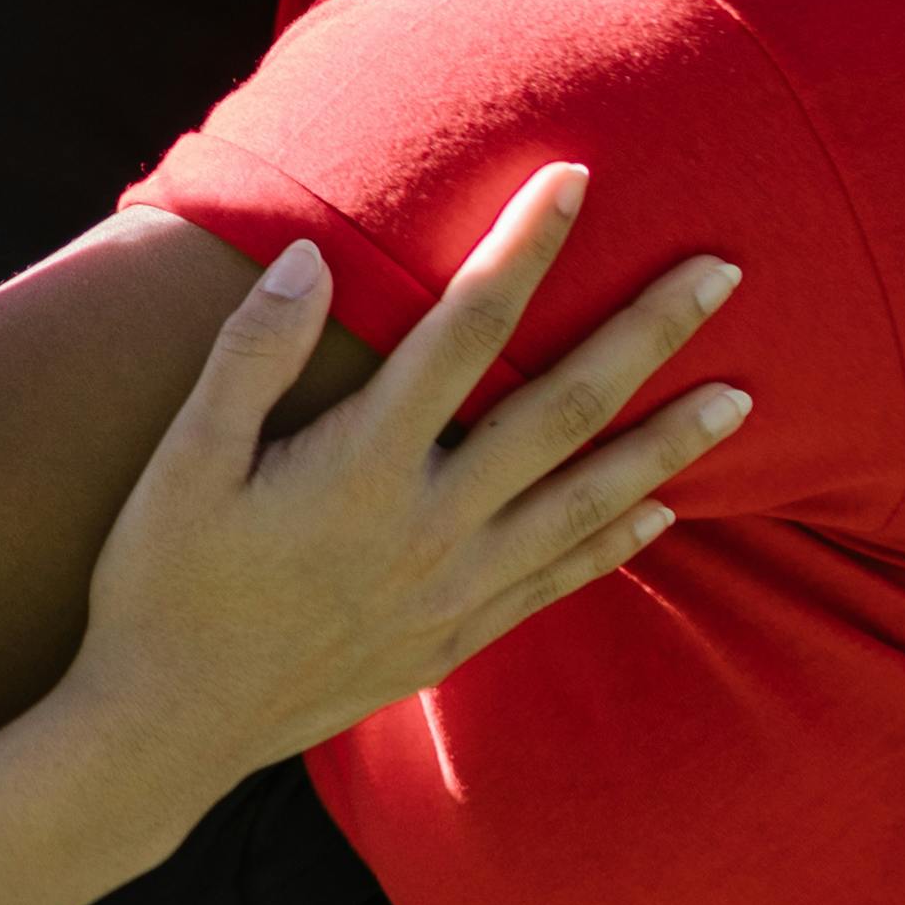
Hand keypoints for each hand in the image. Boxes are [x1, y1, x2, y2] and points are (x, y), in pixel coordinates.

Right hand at [76, 169, 743, 782]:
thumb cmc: (161, 581)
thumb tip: (313, 255)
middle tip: (725, 271)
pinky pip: (561, 578)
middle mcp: (431, 522)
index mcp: (363, 463)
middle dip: (650, 330)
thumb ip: (250, 354)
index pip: (466, 328)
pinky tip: (664, 510)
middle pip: (567, 406)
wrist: (165, 727)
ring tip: (743, 396)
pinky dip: (619, 539)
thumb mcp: (182, 461)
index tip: (576, 177)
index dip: (525, 247)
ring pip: (591, 498)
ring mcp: (454, 587)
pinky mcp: (454, 637)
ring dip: (671, 442)